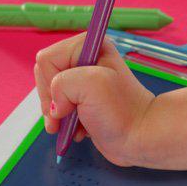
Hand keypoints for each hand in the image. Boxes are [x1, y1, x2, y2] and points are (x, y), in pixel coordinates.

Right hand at [34, 33, 154, 166]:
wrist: (141, 139)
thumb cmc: (121, 111)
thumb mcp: (90, 85)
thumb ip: (61, 84)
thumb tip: (55, 107)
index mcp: (89, 46)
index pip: (48, 59)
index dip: (51, 84)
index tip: (65, 104)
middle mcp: (85, 59)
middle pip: (45, 76)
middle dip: (51, 100)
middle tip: (64, 118)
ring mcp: (84, 81)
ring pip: (51, 94)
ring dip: (57, 114)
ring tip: (73, 127)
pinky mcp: (83, 100)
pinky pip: (60, 107)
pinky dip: (64, 122)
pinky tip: (79, 130)